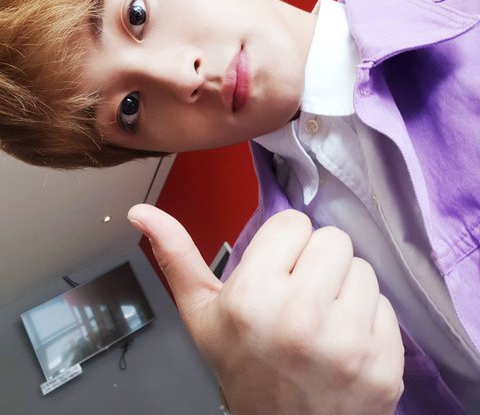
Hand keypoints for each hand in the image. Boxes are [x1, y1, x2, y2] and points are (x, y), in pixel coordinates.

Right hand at [128, 206, 403, 414]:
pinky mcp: (384, 365)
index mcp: (252, 299)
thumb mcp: (202, 316)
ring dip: (344, 288)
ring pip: (362, 268)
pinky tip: (345, 343)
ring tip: (322, 319)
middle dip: (316, 261)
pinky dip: (368, 319)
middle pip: (333, 238)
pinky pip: (386, 305)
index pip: (293, 222)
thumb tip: (140, 211)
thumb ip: (176, 258)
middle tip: (302, 295)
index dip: (284, 245)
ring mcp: (347, 344)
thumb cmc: (242, 369)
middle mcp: (300, 318)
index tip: (277, 272)